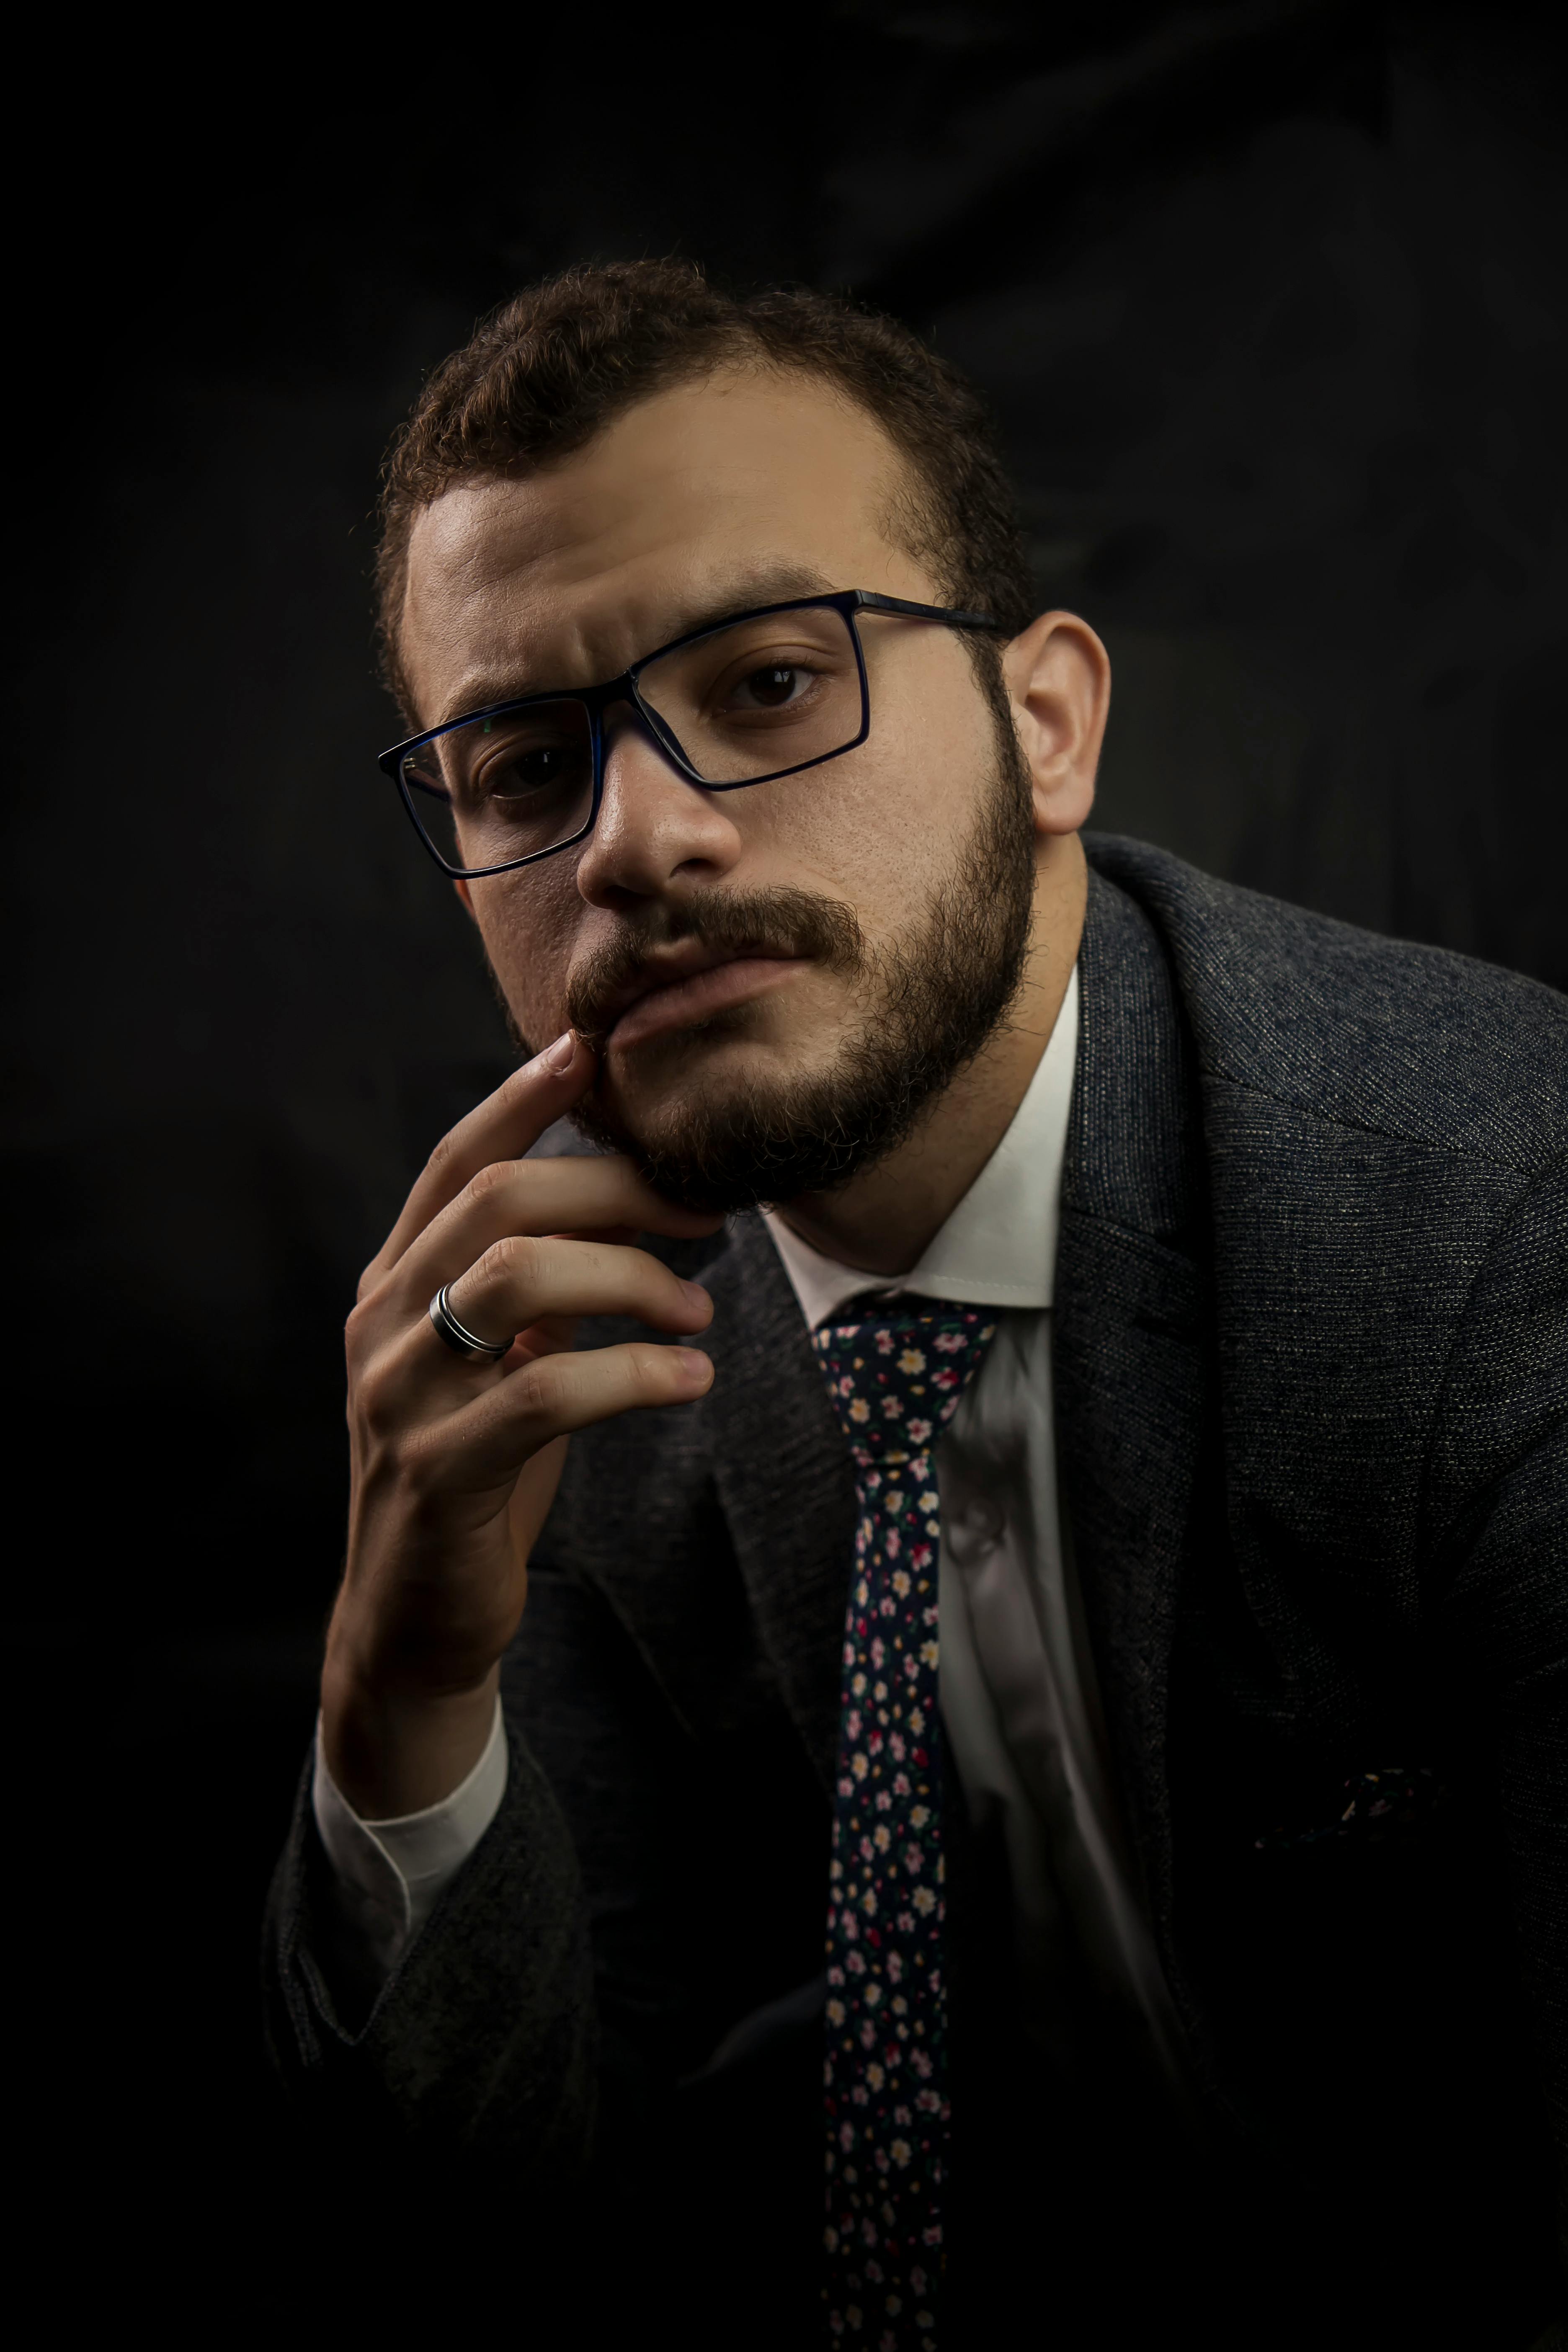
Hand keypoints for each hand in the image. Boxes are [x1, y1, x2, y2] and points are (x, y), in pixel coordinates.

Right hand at [321, 1031, 719, 1817]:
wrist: (410, 1622)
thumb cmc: (474, 1475)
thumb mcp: (500, 1363)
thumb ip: (539, 1287)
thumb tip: (637, 1202)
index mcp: (396, 1285)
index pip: (455, 1164)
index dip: (522, 1099)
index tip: (591, 1048)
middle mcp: (384, 1324)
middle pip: (499, 1203)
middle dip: (614, 1189)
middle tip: (702, 1211)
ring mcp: (401, 1397)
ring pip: (517, 1279)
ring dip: (629, 1278)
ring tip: (698, 1306)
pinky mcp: (438, 1471)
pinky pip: (545, 1391)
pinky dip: (633, 1372)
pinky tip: (690, 1375)